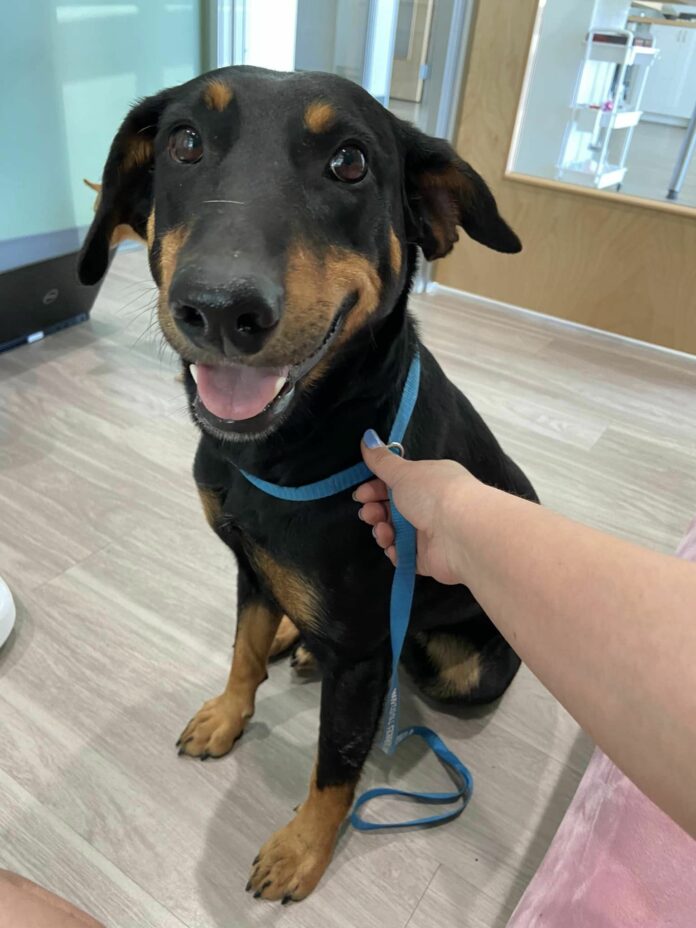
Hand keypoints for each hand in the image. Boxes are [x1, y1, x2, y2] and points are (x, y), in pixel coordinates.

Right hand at [354, 430, 477, 585]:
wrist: (461, 532)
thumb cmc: (432, 494)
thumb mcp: (403, 472)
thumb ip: (381, 461)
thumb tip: (366, 437)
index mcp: (428, 481)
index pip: (396, 484)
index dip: (375, 489)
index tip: (361, 494)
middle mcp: (429, 505)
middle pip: (392, 509)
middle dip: (374, 511)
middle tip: (369, 513)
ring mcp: (429, 533)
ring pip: (394, 533)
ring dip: (382, 531)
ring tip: (383, 531)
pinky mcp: (427, 558)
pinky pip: (403, 555)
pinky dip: (395, 551)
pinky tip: (393, 546)